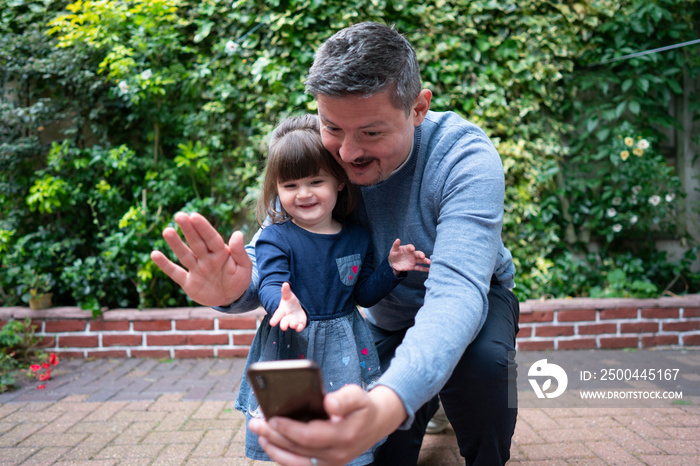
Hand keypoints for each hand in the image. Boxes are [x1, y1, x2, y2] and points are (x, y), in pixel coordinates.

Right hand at [150, 212, 251, 306]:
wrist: (230, 298)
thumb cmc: (238, 279)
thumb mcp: (244, 267)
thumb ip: (240, 252)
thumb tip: (238, 233)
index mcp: (221, 252)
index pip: (211, 238)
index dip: (203, 228)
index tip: (194, 216)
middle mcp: (206, 258)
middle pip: (196, 242)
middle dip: (188, 229)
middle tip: (179, 215)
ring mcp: (196, 269)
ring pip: (185, 255)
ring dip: (176, 244)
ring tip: (167, 231)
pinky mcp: (188, 283)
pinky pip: (175, 273)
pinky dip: (165, 265)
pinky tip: (154, 254)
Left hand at [249, 385, 405, 465]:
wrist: (378, 422)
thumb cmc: (363, 406)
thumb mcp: (357, 395)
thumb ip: (344, 399)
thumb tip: (328, 404)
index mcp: (344, 436)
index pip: (308, 436)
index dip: (288, 428)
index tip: (271, 418)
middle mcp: (337, 455)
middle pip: (298, 449)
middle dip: (273, 437)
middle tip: (255, 424)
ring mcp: (331, 463)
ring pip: (296, 462)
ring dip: (274, 449)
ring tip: (259, 435)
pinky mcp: (327, 465)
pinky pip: (301, 465)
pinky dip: (284, 456)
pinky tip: (272, 445)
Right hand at [269, 282, 306, 331]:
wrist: (297, 309)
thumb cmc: (290, 302)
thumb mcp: (288, 296)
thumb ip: (285, 291)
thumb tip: (285, 283)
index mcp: (282, 311)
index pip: (277, 315)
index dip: (274, 319)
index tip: (272, 323)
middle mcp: (286, 318)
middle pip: (283, 323)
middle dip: (284, 324)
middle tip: (284, 326)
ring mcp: (292, 322)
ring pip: (291, 325)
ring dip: (292, 324)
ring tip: (294, 321)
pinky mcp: (299, 325)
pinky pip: (299, 328)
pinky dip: (299, 327)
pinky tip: (300, 324)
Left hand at [388, 239, 430, 275]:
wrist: (394, 263)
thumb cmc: (394, 254)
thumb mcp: (393, 250)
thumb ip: (396, 245)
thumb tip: (397, 239)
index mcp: (407, 249)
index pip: (410, 247)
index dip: (411, 247)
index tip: (412, 249)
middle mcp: (412, 254)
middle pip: (418, 254)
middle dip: (421, 255)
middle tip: (423, 256)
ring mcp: (413, 260)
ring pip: (420, 261)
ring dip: (425, 261)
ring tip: (429, 262)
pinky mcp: (413, 266)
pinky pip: (419, 268)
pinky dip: (424, 269)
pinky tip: (429, 269)